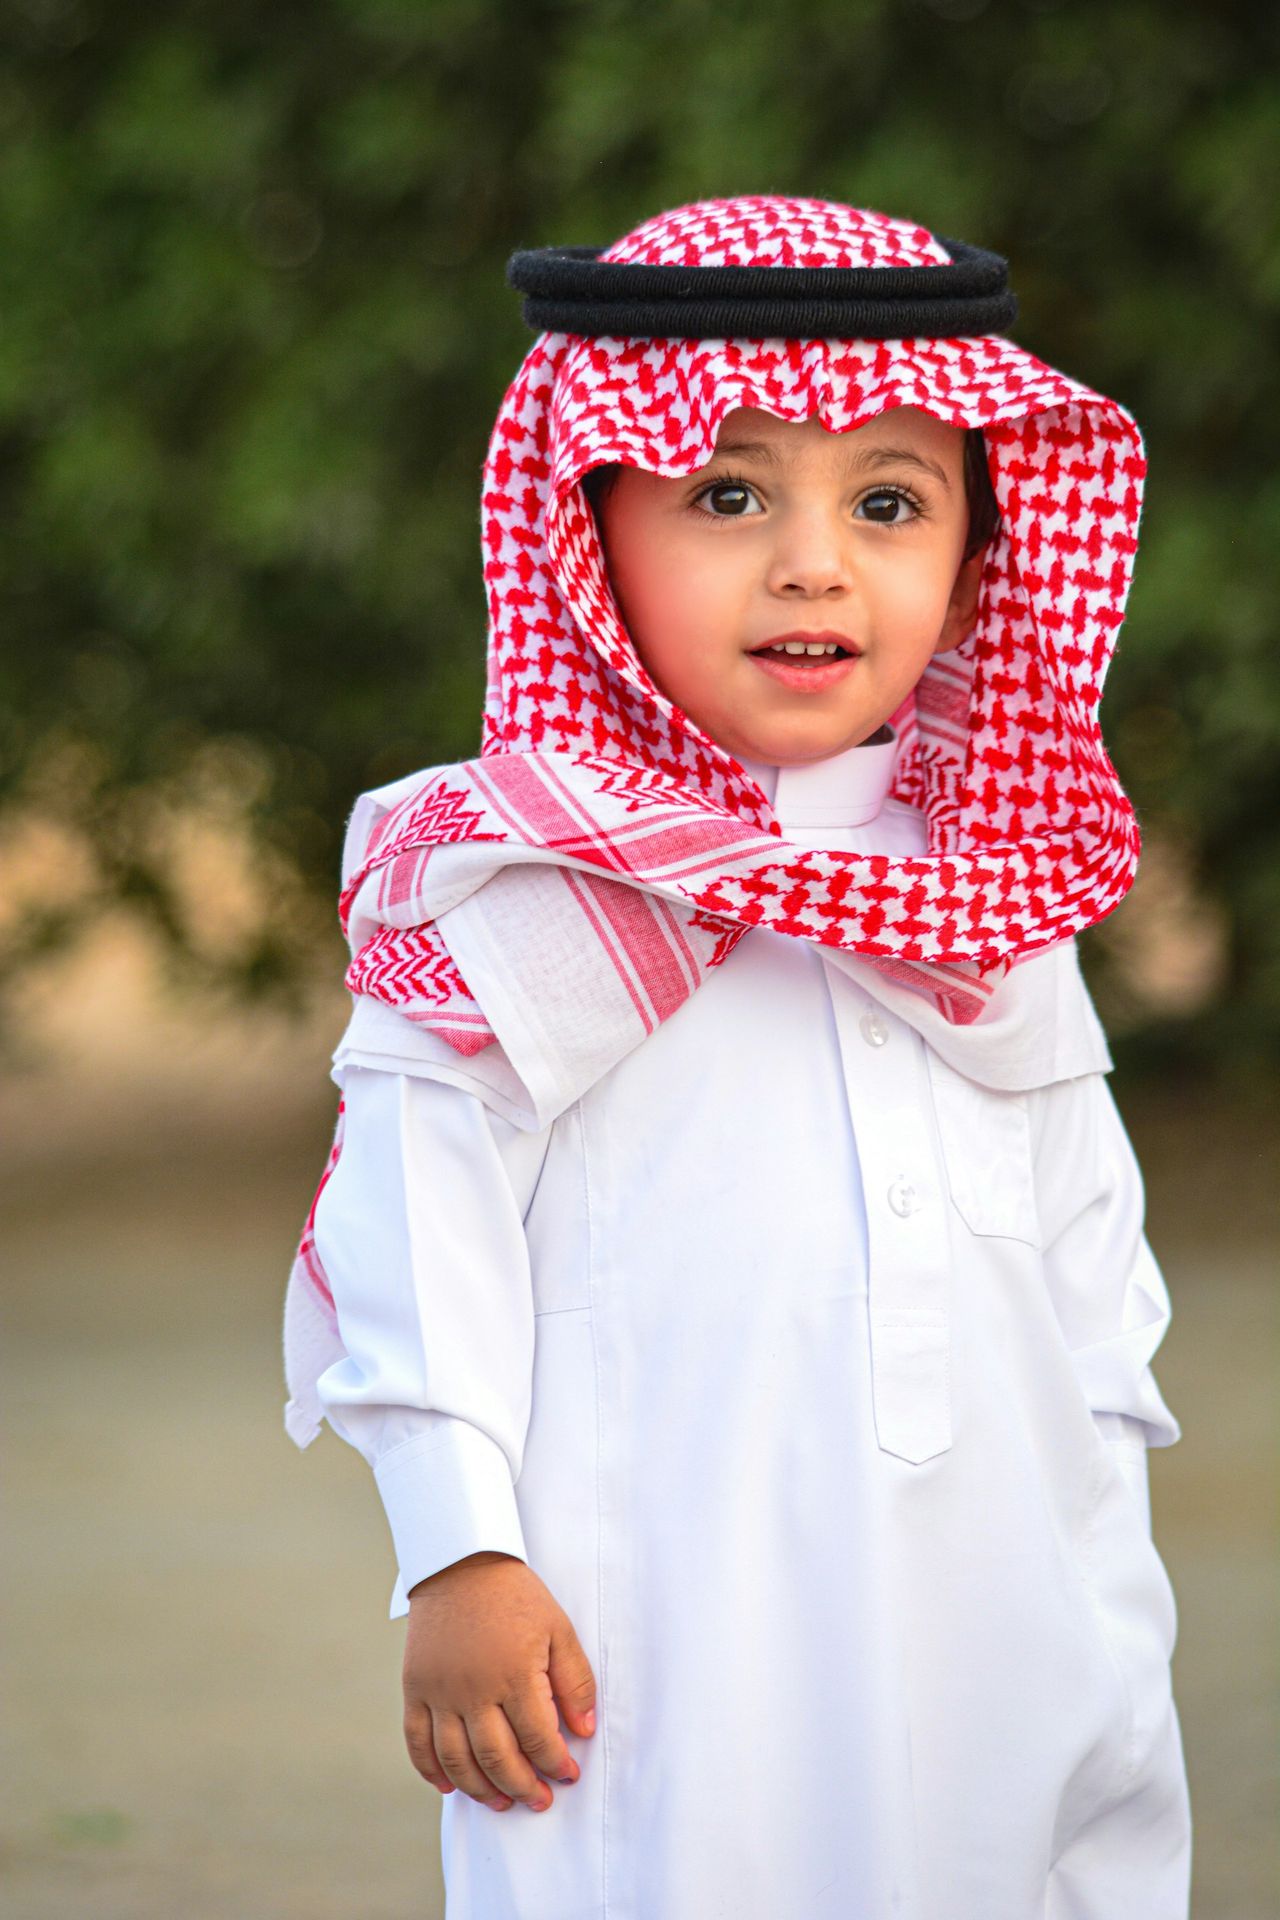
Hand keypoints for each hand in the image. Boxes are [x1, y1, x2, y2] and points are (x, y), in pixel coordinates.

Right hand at [402, 1550, 596, 1813]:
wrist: (460, 1563)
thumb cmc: (514, 1595)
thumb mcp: (558, 1628)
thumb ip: (574, 1681)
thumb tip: (583, 1730)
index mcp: (514, 1673)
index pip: (538, 1738)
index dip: (555, 1764)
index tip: (568, 1774)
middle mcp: (474, 1689)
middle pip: (497, 1759)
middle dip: (522, 1788)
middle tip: (539, 1800)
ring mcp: (440, 1691)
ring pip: (457, 1760)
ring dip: (481, 1790)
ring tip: (502, 1802)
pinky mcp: (415, 1687)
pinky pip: (417, 1742)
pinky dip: (431, 1771)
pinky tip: (450, 1786)